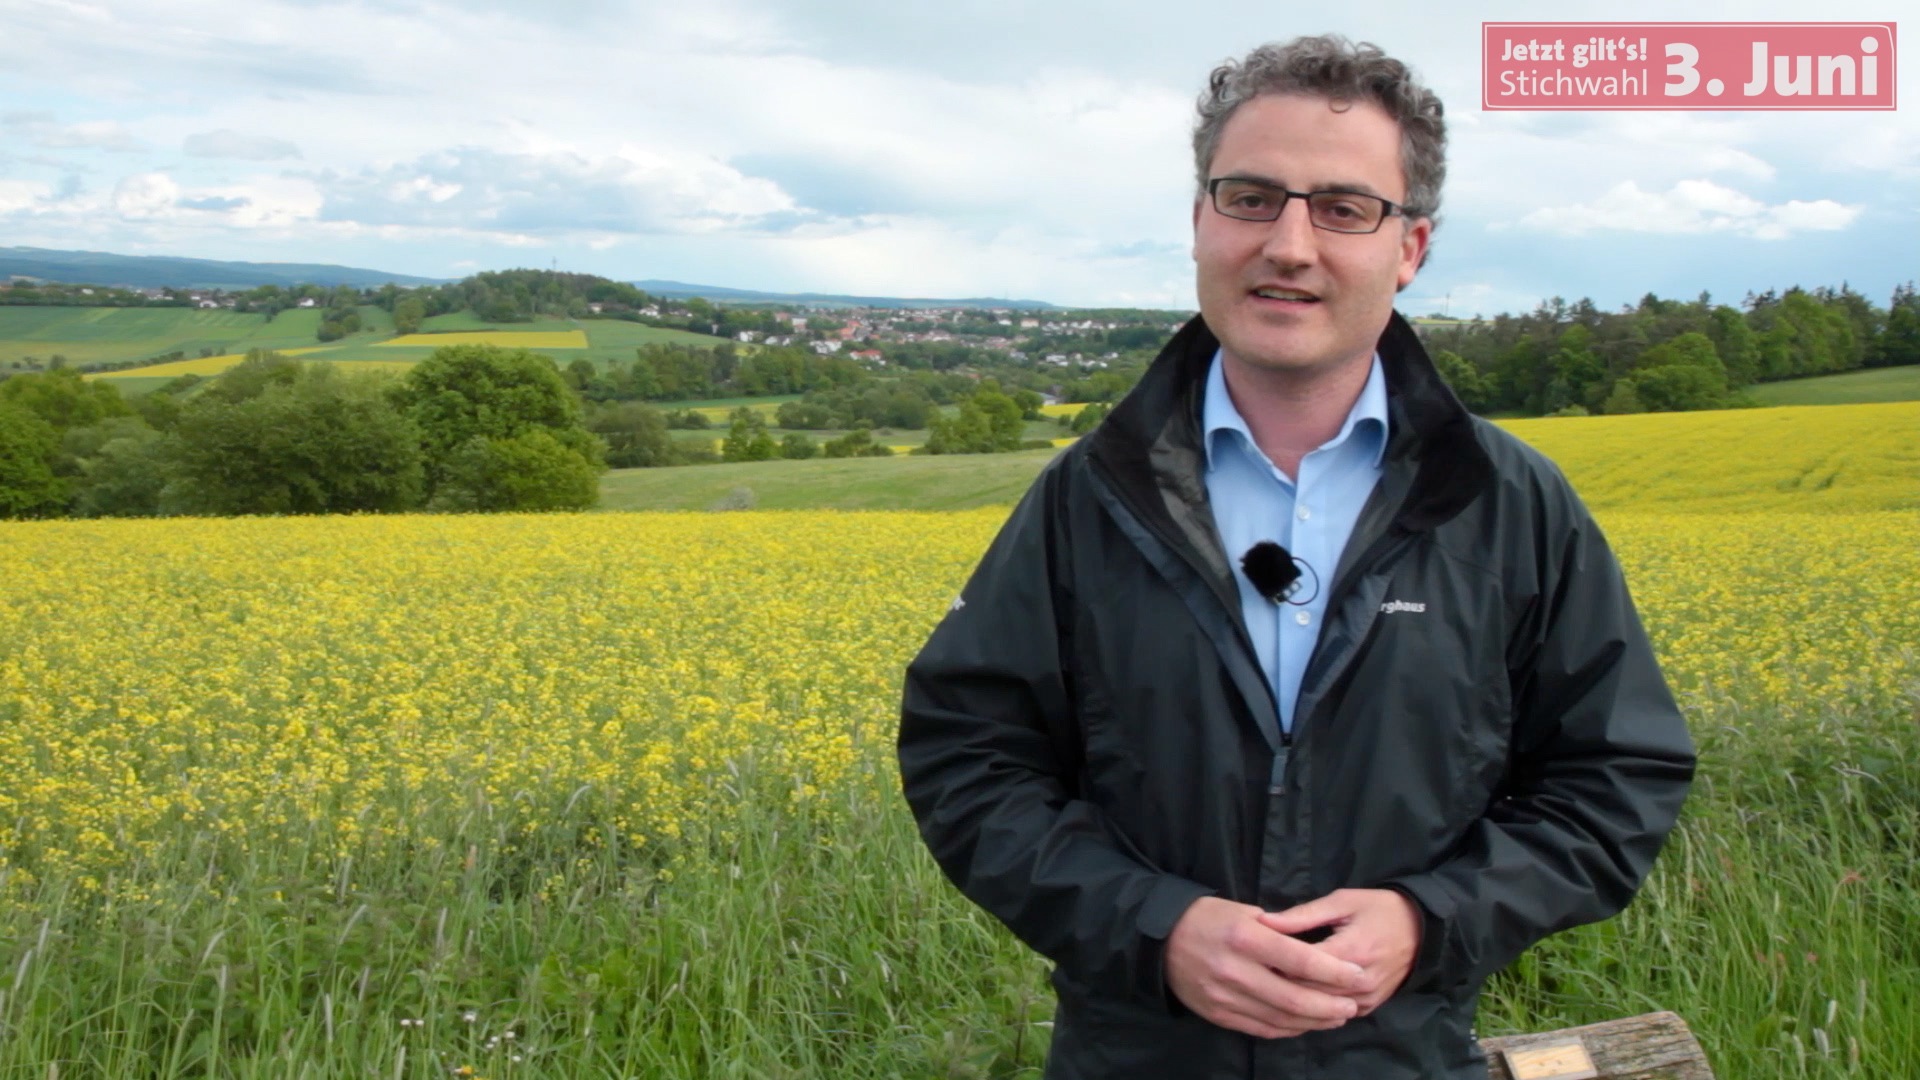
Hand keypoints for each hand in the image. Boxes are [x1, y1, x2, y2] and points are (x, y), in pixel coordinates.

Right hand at [1164, 896, 1367, 1038]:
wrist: (1159, 939)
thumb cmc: (1207, 917)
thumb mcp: (1243, 910)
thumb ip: (1279, 931)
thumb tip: (1315, 952)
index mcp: (1246, 938)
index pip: (1301, 962)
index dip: (1335, 973)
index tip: (1358, 976)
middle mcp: (1235, 971)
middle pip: (1294, 999)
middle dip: (1330, 1006)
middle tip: (1352, 1005)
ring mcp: (1225, 997)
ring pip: (1280, 1019)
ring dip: (1313, 1022)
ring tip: (1336, 1017)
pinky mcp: (1217, 1014)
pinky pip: (1260, 1028)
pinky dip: (1287, 1029)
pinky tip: (1305, 1024)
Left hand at [1258, 889, 1421, 1015]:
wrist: (1421, 929)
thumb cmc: (1379, 909)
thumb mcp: (1342, 902)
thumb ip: (1302, 915)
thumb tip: (1264, 922)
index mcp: (1351, 952)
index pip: (1300, 969)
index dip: (1272, 963)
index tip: (1253, 955)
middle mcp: (1359, 983)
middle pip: (1306, 993)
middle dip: (1279, 982)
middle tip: (1257, 970)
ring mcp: (1366, 999)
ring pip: (1318, 1009)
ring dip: (1294, 998)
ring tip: (1272, 982)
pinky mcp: (1369, 1008)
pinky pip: (1334, 1016)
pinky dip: (1314, 1008)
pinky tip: (1297, 996)